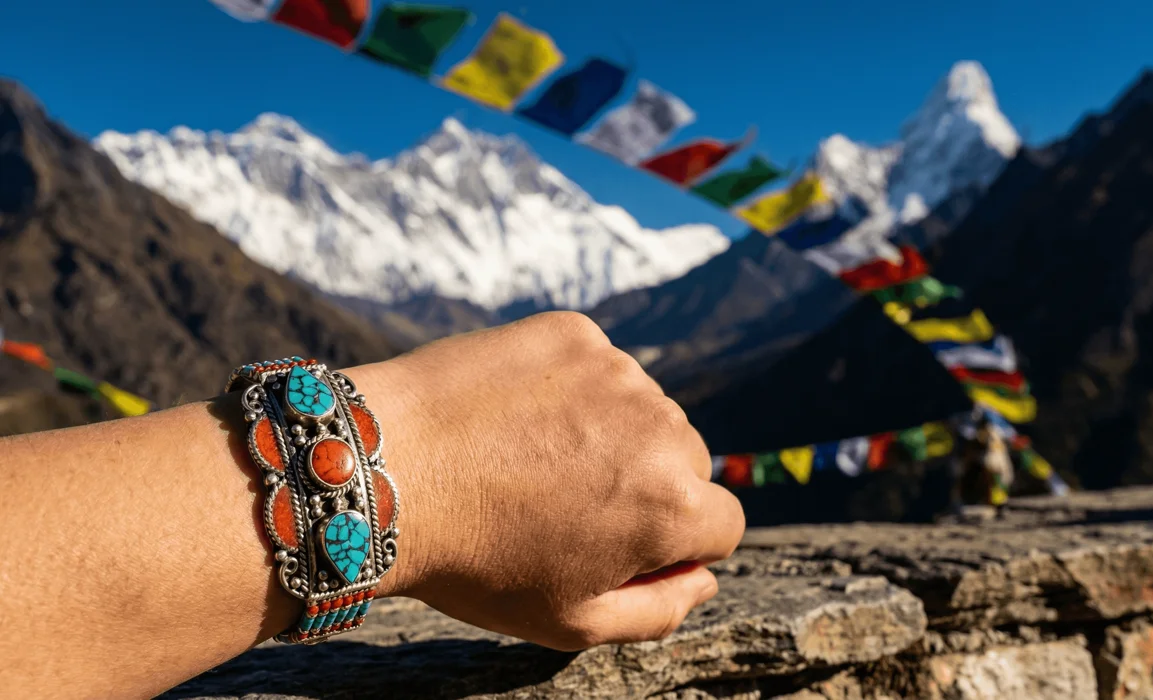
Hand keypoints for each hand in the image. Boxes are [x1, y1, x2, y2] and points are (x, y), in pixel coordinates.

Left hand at [367, 312, 744, 649]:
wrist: (382, 470)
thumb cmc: (475, 559)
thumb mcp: (571, 621)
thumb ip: (660, 610)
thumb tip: (706, 580)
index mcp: (672, 505)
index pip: (722, 525)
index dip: (675, 545)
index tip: (617, 542)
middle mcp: (661, 428)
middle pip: (687, 462)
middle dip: (647, 484)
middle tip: (567, 503)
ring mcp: (617, 371)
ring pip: (644, 410)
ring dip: (610, 432)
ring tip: (532, 458)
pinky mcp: (574, 333)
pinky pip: (598, 367)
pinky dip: (571, 390)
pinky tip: (516, 417)